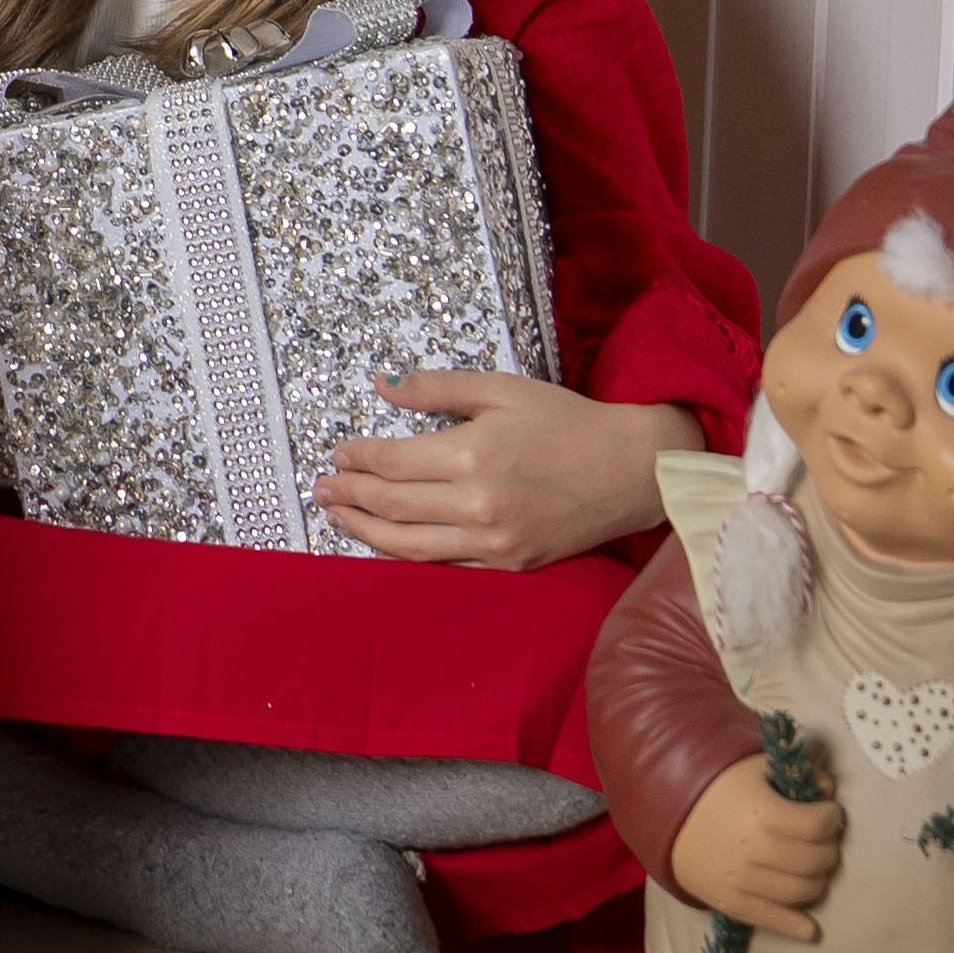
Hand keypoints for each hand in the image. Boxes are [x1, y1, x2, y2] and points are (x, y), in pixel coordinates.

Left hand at [321, 376, 702, 569]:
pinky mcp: (509, 566)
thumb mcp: (502, 389)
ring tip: (337, 516)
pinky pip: (444, 567)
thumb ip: (438, 388)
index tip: (337, 452)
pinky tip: (386, 543)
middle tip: (322, 487)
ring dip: (365, 530)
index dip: (358, 458)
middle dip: (350, 495)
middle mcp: (479, 505)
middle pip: (392, 505)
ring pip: (409, 545)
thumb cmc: (567, 423)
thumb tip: (384, 385)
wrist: (631, 470)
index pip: (393, 462)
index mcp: (474, 455)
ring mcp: (494, 543)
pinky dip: (407, 557)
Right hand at [670, 752, 842, 941]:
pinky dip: (795, 927)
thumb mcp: (755, 767)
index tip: (829, 813)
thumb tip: (828, 789)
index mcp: (763, 812)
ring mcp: (742, 880)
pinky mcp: (729, 902)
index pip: (818, 826)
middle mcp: (755, 849)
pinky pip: (770, 919)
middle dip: (828, 849)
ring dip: (818, 881)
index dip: (832, 818)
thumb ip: (798, 775)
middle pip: (815, 860)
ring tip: (812, 867)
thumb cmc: (715, 786)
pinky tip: (811, 930)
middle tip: (823, 840)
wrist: (664, 813)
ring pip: (801, 891)